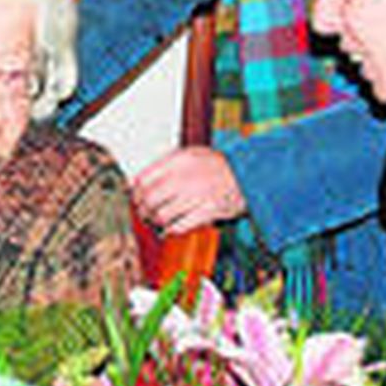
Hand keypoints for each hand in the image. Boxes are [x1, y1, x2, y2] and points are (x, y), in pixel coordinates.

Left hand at [131, 146, 247, 235]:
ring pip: (162, 215)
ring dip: (156, 222)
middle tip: (144, 214)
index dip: (135, 193)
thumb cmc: (218, 166)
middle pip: (150, 199)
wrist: (249, 175)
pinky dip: (170, 230)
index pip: (144, 179)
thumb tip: (136, 181)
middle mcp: (186, 176)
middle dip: (143, 210)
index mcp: (180, 160)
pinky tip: (169, 229)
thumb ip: (166, 164)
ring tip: (157, 222)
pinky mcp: (208, 211)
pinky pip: (179, 226)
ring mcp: (197, 194)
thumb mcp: (192, 155)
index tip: (136, 199)